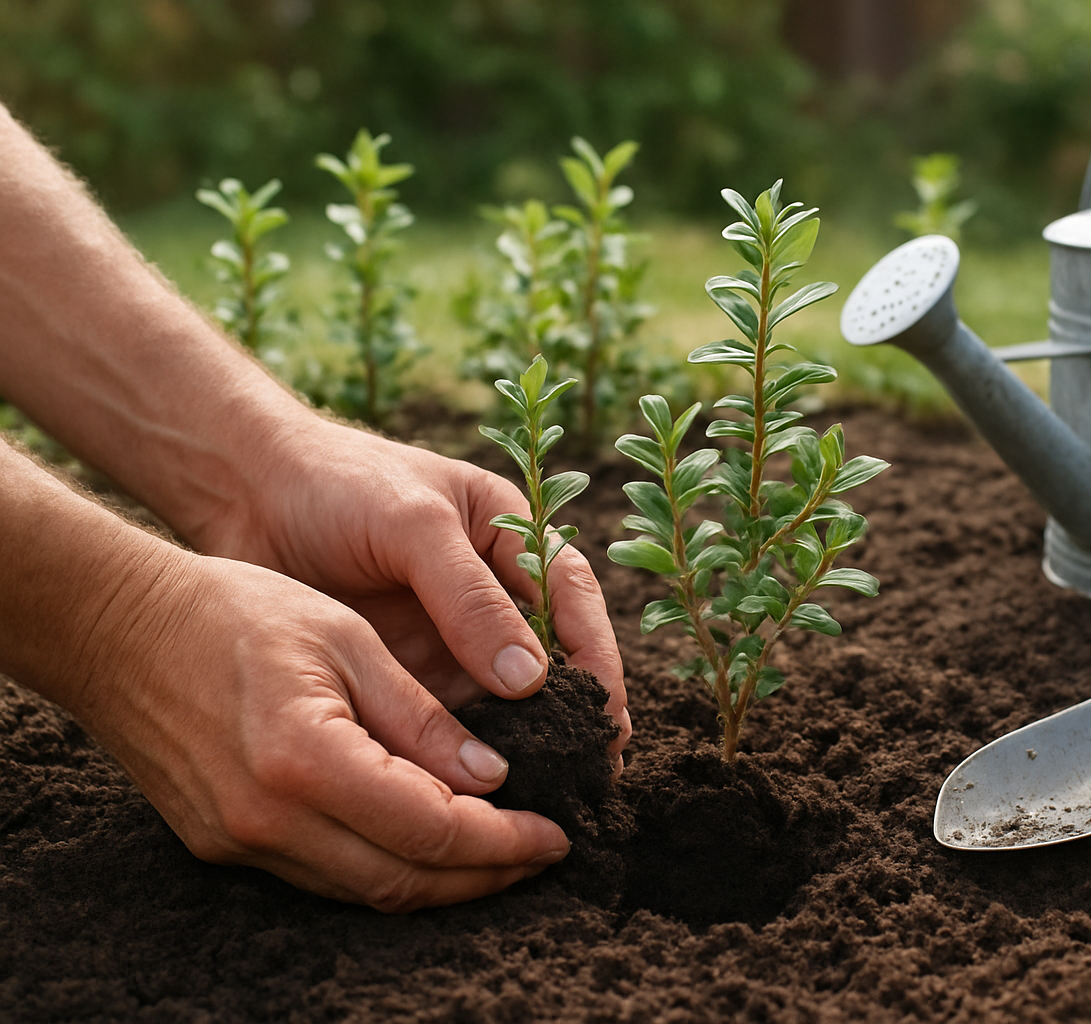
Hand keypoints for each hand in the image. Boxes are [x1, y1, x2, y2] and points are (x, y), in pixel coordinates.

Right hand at [65, 543, 568, 911]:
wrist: (116, 626)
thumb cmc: (235, 610)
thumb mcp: (348, 641)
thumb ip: (422, 718)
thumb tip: (492, 778)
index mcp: (306, 761)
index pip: (434, 830)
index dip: (506, 841)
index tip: (557, 833)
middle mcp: (269, 820)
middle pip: (405, 881)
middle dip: (486, 876)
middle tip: (544, 854)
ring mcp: (239, 841)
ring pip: (365, 890)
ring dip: (440, 882)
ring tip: (501, 855)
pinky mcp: (223, 843)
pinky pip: (325, 875)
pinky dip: (386, 868)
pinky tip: (426, 842)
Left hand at [189, 417, 630, 763]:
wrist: (242, 492)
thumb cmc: (337, 481)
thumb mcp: (412, 523)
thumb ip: (469, 597)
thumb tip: (533, 679)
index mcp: (511, 537)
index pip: (573, 597)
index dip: (598, 654)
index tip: (606, 710)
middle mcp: (490, 592)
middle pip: (552, 658)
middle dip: (577, 713)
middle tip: (592, 772)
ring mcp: (448, 637)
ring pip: (505, 700)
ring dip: (527, 743)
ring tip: (548, 796)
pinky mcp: (406, 673)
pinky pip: (447, 721)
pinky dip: (467, 755)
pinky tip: (478, 793)